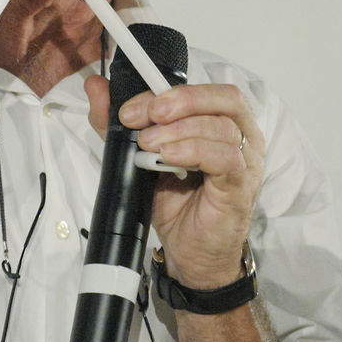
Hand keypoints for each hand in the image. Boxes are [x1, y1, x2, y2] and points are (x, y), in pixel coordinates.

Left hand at [86, 76, 262, 289]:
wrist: (191, 253)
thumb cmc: (177, 204)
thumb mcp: (141, 158)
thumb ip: (119, 125)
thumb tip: (95, 88)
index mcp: (222, 122)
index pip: (203, 91)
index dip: (167, 91)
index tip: (128, 109)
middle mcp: (242, 136)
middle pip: (223, 99)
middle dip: (178, 101)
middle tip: (141, 118)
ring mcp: (247, 161)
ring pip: (221, 127)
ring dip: (178, 131)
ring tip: (146, 146)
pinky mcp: (242, 185)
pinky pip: (224, 158)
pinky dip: (193, 151)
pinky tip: (168, 158)